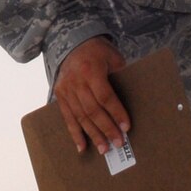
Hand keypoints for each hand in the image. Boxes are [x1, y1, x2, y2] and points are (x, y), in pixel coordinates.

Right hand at [56, 35, 130, 153]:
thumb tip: (130, 98)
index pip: (105, 97)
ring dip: (93, 134)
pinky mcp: (60, 95)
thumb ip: (119, 75)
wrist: (72, 42)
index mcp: (90, 70)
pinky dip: (75, 133)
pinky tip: (82, 146)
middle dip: (106, 128)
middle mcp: (76, 82)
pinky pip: (67, 118)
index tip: (126, 127)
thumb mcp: (112, 56)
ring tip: (104, 148)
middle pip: (93, 110)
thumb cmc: (97, 50)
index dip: (116, 113)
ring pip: (80, 117)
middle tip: (118, 142)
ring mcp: (66, 90)